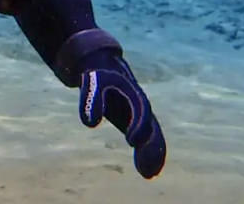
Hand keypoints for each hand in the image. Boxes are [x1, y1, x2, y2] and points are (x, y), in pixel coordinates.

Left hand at [77, 50, 166, 178]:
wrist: (103, 68)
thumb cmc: (97, 76)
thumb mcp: (91, 83)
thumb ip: (91, 100)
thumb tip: (90, 123)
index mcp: (133, 93)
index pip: (141, 110)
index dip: (139, 125)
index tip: (133, 142)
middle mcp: (141, 106)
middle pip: (152, 127)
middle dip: (152, 146)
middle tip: (149, 167)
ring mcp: (141, 115)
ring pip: (153, 136)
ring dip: (153, 154)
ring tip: (149, 174)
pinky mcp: (136, 123)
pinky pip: (147, 139)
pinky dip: (148, 153)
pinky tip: (147, 172)